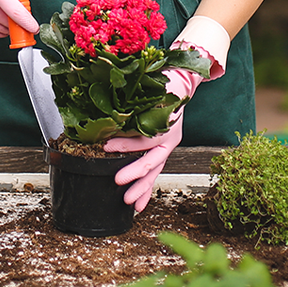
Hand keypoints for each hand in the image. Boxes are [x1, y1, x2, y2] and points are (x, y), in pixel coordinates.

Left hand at [103, 67, 202, 212]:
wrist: (181, 83)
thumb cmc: (163, 85)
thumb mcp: (150, 90)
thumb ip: (133, 103)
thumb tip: (107, 111)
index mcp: (166, 124)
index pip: (145, 138)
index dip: (126, 145)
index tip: (106, 147)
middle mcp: (169, 138)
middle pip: (152, 160)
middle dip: (135, 174)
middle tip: (117, 182)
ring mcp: (168, 146)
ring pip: (155, 171)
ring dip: (143, 188)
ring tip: (130, 203)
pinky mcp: (164, 150)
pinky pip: (155, 171)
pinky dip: (147, 187)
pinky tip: (139, 203)